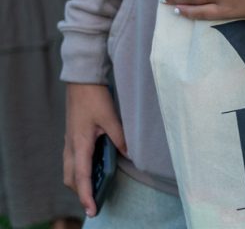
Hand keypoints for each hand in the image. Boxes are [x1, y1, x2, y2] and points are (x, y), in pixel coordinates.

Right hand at [63, 82, 126, 217]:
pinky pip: (71, 161)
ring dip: (79, 182)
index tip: (92, 211)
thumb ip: (120, 137)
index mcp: (79, 144)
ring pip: (69, 171)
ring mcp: (68, 142)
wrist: (81, 80)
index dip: (86, 196)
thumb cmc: (95, 97)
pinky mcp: (71, 137)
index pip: (81, 177)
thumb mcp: (110, 117)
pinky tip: (92, 167)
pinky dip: (79, 170)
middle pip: (71, 179)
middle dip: (81, 192)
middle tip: (94, 202)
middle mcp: (70, 147)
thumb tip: (130, 155)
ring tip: (94, 188)